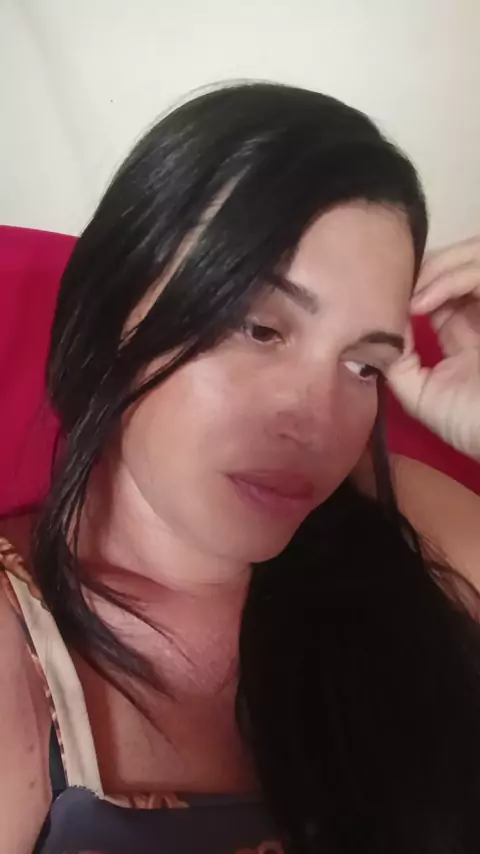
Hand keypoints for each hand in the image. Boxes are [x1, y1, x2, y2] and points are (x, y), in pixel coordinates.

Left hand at [387, 235, 479, 459]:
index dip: (418, 286)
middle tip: (395, 283)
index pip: (445, 294)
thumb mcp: (422, 396)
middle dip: (425, 269)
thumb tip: (381, 328)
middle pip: (460, 266)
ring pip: (473, 258)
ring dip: (435, 270)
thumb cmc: (469, 424)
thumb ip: (399, 363)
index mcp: (470, 337)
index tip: (384, 294)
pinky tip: (421, 303)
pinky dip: (448, 281)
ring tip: (408, 293)